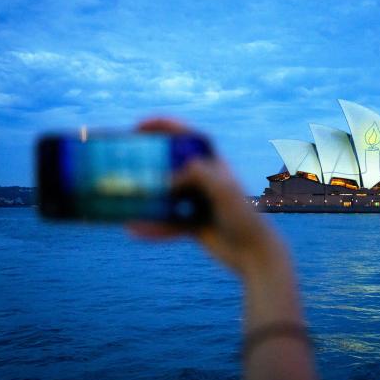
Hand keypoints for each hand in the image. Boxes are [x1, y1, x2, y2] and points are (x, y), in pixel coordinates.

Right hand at [128, 118, 288, 277]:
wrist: (255, 254)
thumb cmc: (243, 218)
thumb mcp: (223, 190)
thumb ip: (199, 174)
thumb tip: (167, 176)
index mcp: (216, 166)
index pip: (190, 137)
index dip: (167, 126)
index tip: (141, 125)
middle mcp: (207, 181)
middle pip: (173, 163)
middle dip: (150, 159)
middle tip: (125, 157)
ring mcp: (200, 203)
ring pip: (167, 195)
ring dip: (147, 195)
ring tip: (124, 194)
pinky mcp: (195, 225)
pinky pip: (168, 223)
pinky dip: (152, 226)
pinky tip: (134, 229)